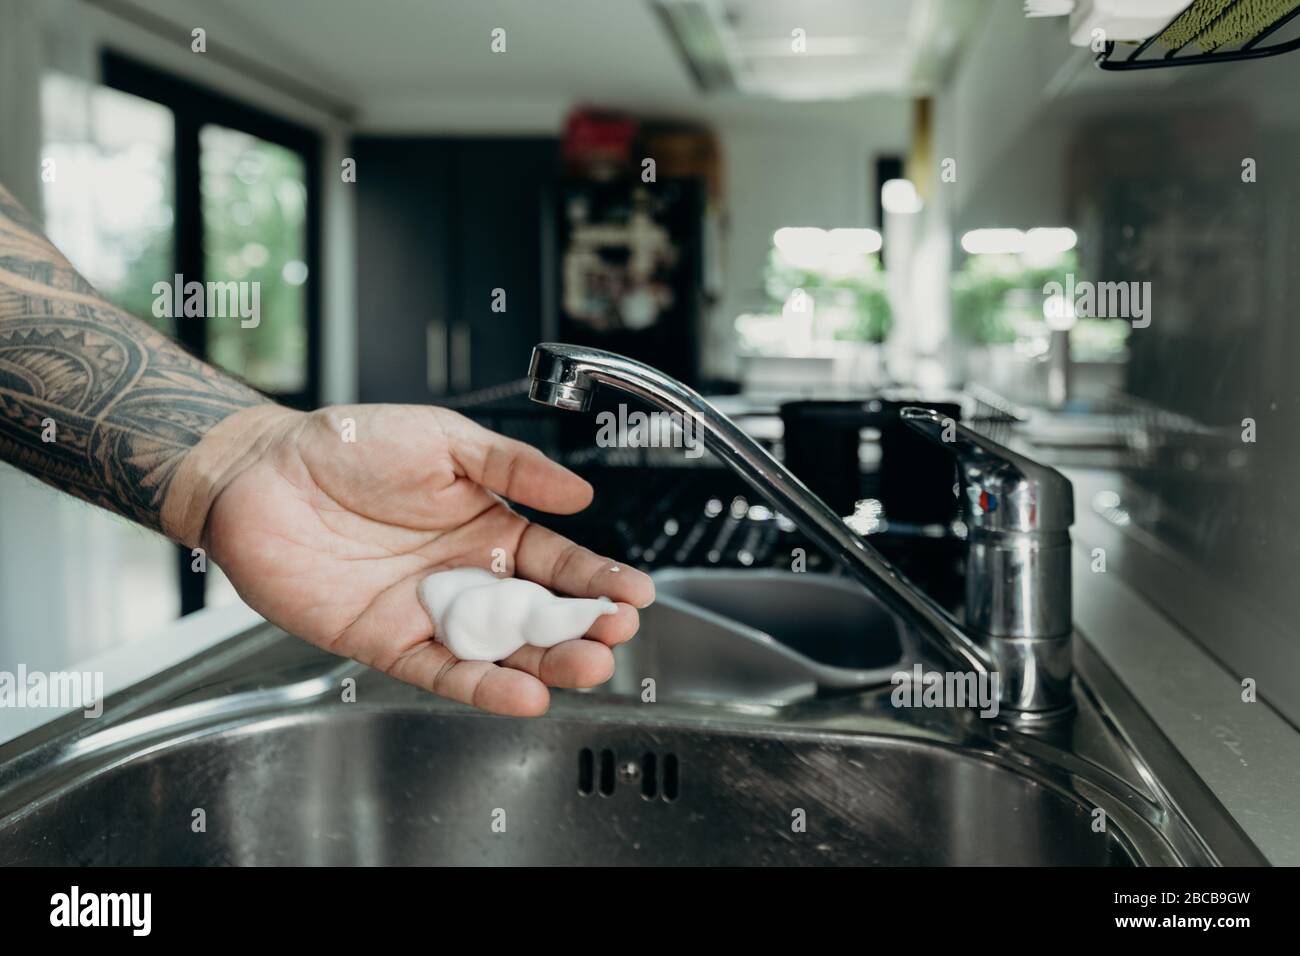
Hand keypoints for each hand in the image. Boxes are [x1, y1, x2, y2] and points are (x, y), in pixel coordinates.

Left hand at [164, 403, 653, 715]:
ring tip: (588, 669)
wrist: (263, 472)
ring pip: (501, 650)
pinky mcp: (387, 643)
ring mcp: (430, 613)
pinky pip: (444, 672)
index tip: (635, 594)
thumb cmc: (350, 445)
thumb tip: (580, 492)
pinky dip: (484, 686)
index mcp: (489, 526)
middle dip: (582, 628)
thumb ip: (513, 467)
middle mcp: (466, 576)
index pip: (559, 561)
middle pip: (539, 614)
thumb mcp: (445, 438)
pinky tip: (525, 693)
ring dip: (548, 663)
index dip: (599, 579)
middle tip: (615, 637)